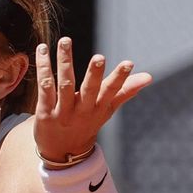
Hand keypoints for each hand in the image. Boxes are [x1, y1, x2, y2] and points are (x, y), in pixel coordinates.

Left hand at [34, 37, 151, 163]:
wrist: (61, 152)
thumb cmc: (86, 124)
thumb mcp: (107, 110)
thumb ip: (125, 91)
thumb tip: (149, 77)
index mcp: (99, 108)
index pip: (111, 92)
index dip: (120, 79)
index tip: (129, 63)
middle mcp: (82, 110)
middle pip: (89, 90)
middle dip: (94, 74)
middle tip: (99, 57)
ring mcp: (62, 112)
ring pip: (63, 85)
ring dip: (65, 62)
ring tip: (65, 41)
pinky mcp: (44, 113)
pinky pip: (44, 89)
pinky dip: (43, 69)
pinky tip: (42, 51)